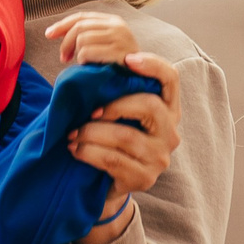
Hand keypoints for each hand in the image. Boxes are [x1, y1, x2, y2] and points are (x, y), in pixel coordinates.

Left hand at [45, 11, 140, 67]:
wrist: (141, 81)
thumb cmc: (115, 65)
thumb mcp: (102, 45)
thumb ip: (85, 35)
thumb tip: (52, 32)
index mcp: (114, 21)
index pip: (82, 17)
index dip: (62, 24)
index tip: (48, 34)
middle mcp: (119, 26)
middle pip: (79, 27)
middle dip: (66, 43)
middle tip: (63, 58)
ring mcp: (120, 39)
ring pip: (82, 39)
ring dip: (78, 54)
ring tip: (85, 63)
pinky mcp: (119, 53)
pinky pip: (87, 52)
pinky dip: (83, 60)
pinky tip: (90, 67)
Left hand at [63, 52, 182, 243]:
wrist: (102, 184)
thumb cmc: (107, 140)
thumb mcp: (114, 115)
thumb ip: (114, 94)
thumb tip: (91, 72)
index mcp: (166, 110)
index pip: (171, 79)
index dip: (153, 66)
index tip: (127, 59)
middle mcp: (170, 133)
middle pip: (149, 106)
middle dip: (113, 106)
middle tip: (89, 113)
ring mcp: (159, 158)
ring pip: (126, 136)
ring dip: (92, 132)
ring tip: (72, 135)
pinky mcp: (144, 178)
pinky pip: (113, 160)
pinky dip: (88, 152)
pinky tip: (75, 149)